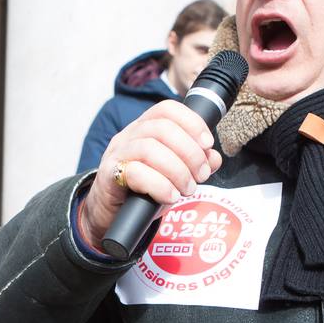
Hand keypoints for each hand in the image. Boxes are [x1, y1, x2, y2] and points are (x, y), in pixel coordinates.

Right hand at [78, 99, 222, 248]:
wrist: (109, 213)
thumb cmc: (142, 189)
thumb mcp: (173, 174)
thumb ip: (193, 163)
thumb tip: (214, 158)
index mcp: (145, 128)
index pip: (167, 109)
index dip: (192, 122)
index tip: (208, 144)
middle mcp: (129, 135)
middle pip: (162, 128)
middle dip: (190, 152)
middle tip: (202, 175)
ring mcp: (117, 154)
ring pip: (150, 148)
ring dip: (177, 170)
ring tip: (187, 189)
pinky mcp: (109, 175)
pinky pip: (135, 172)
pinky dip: (159, 185)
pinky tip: (170, 196)